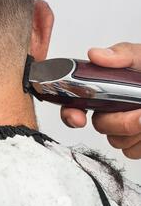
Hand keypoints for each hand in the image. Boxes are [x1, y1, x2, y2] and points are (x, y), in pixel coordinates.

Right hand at [61, 42, 140, 158]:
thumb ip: (123, 54)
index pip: (73, 104)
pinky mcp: (137, 144)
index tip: (79, 117)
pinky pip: (133, 151)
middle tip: (140, 112)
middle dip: (120, 121)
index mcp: (106, 88)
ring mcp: (124, 129)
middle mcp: (111, 109)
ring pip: (117, 141)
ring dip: (137, 131)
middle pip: (100, 126)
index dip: (71, 114)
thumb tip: (96, 55)